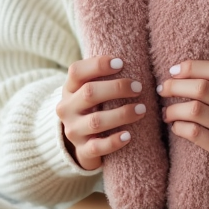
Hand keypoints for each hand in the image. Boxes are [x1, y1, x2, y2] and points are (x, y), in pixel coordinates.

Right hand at [56, 56, 148, 171]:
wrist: (81, 143)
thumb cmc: (93, 108)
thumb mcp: (90, 91)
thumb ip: (103, 77)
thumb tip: (134, 59)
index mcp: (69, 89)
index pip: (77, 71)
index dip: (98, 65)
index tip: (121, 63)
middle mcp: (67, 108)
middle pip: (89, 93)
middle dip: (117, 88)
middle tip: (139, 87)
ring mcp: (73, 130)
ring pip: (96, 121)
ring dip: (121, 114)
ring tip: (141, 109)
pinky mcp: (82, 150)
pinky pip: (97, 147)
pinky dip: (114, 141)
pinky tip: (128, 136)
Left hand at [158, 61, 208, 188]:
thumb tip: (188, 73)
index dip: (192, 67)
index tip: (173, 71)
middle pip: (203, 88)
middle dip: (175, 86)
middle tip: (162, 89)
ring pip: (196, 110)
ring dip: (173, 109)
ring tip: (166, 113)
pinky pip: (196, 134)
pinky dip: (179, 127)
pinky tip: (176, 127)